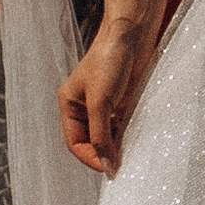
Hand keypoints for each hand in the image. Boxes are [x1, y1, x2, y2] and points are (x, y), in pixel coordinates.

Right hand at [60, 18, 151, 174]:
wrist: (132, 35)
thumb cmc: (110, 61)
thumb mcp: (101, 102)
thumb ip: (101, 136)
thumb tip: (106, 166)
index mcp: (69, 105)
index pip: (74, 142)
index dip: (89, 158)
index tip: (108, 169)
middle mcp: (83, 106)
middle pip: (89, 141)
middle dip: (102, 154)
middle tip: (119, 167)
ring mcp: (102, 104)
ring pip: (106, 135)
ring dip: (115, 146)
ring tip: (128, 156)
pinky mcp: (120, 101)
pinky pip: (119, 126)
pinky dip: (125, 135)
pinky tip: (135, 141)